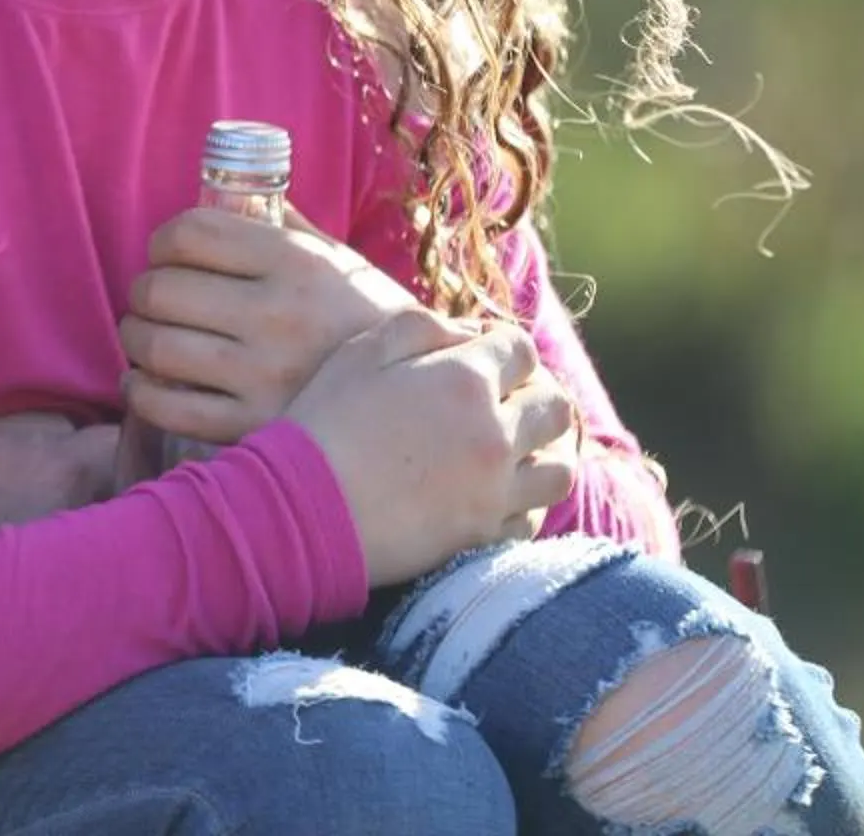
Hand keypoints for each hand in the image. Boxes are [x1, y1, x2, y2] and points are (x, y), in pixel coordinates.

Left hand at [118, 204, 417, 444]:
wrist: (417, 400)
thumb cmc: (362, 319)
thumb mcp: (334, 259)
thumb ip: (283, 225)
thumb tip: (229, 192)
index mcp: (297, 262)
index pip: (191, 233)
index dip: (162, 240)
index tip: (164, 253)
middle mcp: (278, 314)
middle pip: (162, 289)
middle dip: (143, 291)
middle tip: (150, 298)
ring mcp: (265, 375)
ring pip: (156, 346)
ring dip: (134, 339)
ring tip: (142, 337)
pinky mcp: (253, 426)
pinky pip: (167, 406)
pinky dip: (140, 391)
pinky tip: (145, 382)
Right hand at [281, 311, 578, 586]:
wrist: (303, 508)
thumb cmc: (326, 421)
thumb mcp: (362, 351)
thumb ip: (423, 326)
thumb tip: (469, 334)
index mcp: (467, 379)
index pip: (522, 349)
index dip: (504, 347)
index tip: (482, 356)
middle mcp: (494, 433)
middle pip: (555, 406)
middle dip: (536, 394)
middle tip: (507, 398)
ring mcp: (495, 490)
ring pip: (560, 468)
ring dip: (546, 451)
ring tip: (518, 448)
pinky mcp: (483, 535)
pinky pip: (532, 518)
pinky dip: (524, 502)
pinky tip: (497, 492)